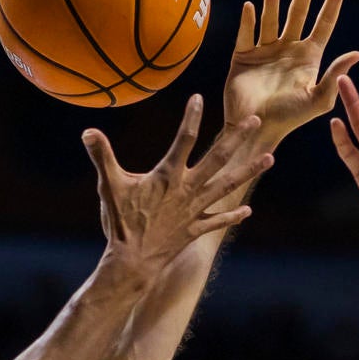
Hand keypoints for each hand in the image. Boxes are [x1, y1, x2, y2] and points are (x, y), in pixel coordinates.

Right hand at [83, 95, 271, 276]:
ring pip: (228, 186)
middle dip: (237, 138)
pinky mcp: (196, 228)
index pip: (184, 139)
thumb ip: (102, 156)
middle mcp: (188, 190)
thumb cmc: (120, 222)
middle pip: (218, 158)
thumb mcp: (109, 186)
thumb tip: (88, 131)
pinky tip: (247, 211)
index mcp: (168, 176)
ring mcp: (195, 209)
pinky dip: (232, 215)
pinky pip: (218, 220)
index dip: (191, 117)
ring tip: (270, 158)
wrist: (132, 262)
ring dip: (249, 171)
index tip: (199, 97)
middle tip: (255, 119)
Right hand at [224, 0, 358, 147]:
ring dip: (273, 0)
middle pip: (298, 12)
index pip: (324, 22)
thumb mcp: (318, 100)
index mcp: (309, 56)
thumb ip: (335, 75)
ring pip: (271, 18)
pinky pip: (245, 34)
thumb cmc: (289, 119)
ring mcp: (265, 51)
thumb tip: (357, 52)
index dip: (332, 0)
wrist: (256, 130)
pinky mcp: (243, 56)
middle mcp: (288, 48)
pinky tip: (250, 6)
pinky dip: (247, 21)